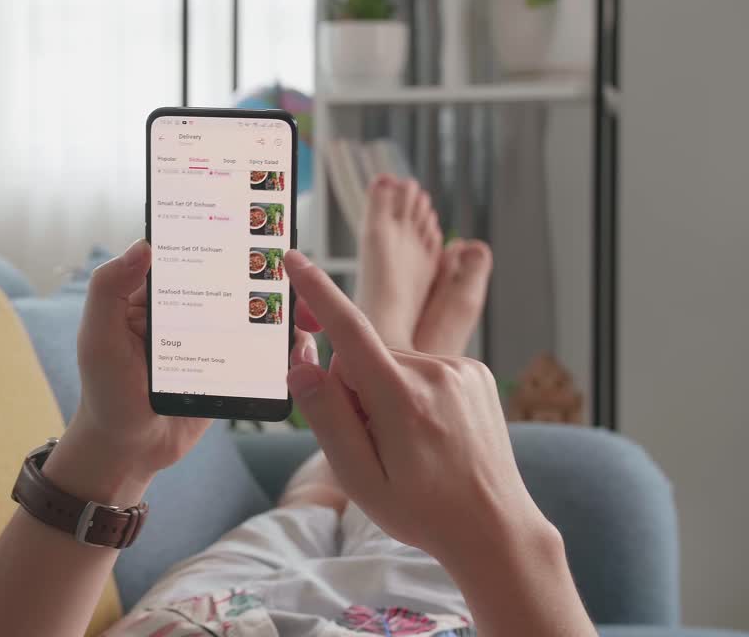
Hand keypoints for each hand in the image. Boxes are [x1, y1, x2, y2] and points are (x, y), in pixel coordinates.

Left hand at [48, 240, 315, 506]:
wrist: (129, 452)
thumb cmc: (105, 393)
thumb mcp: (99, 338)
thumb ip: (109, 291)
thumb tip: (144, 245)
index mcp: (153, 296)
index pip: (188, 254)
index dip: (214, 235)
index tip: (246, 216)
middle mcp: (186, 311)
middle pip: (229, 280)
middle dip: (261, 271)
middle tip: (290, 266)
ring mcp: (212, 339)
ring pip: (251, 314)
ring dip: (277, 309)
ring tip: (303, 309)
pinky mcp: (232, 369)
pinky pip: (261, 352)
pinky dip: (281, 348)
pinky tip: (298, 347)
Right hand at [282, 250, 554, 566]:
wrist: (494, 528)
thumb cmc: (421, 510)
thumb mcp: (359, 476)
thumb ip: (326, 416)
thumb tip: (301, 364)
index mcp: (402, 399)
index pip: (349, 329)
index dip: (317, 291)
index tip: (293, 259)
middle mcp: (436, 372)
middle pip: (363, 357)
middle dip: (352, 390)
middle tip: (371, 443)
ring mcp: (461, 369)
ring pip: (392, 362)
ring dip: (383, 393)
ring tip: (406, 444)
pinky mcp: (475, 372)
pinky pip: (421, 368)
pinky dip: (411, 391)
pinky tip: (428, 431)